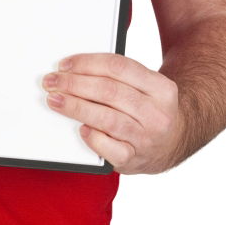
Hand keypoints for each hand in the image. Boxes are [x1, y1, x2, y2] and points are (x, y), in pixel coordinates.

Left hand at [42, 53, 182, 173]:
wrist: (172, 143)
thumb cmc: (148, 108)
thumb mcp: (147, 86)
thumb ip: (119, 75)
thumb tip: (76, 69)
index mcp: (161, 88)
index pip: (118, 67)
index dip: (87, 63)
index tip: (65, 64)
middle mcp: (157, 114)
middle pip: (109, 91)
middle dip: (75, 84)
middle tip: (53, 81)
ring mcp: (147, 139)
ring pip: (106, 118)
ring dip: (76, 107)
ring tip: (56, 100)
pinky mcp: (134, 161)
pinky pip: (109, 149)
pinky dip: (92, 137)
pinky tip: (80, 128)